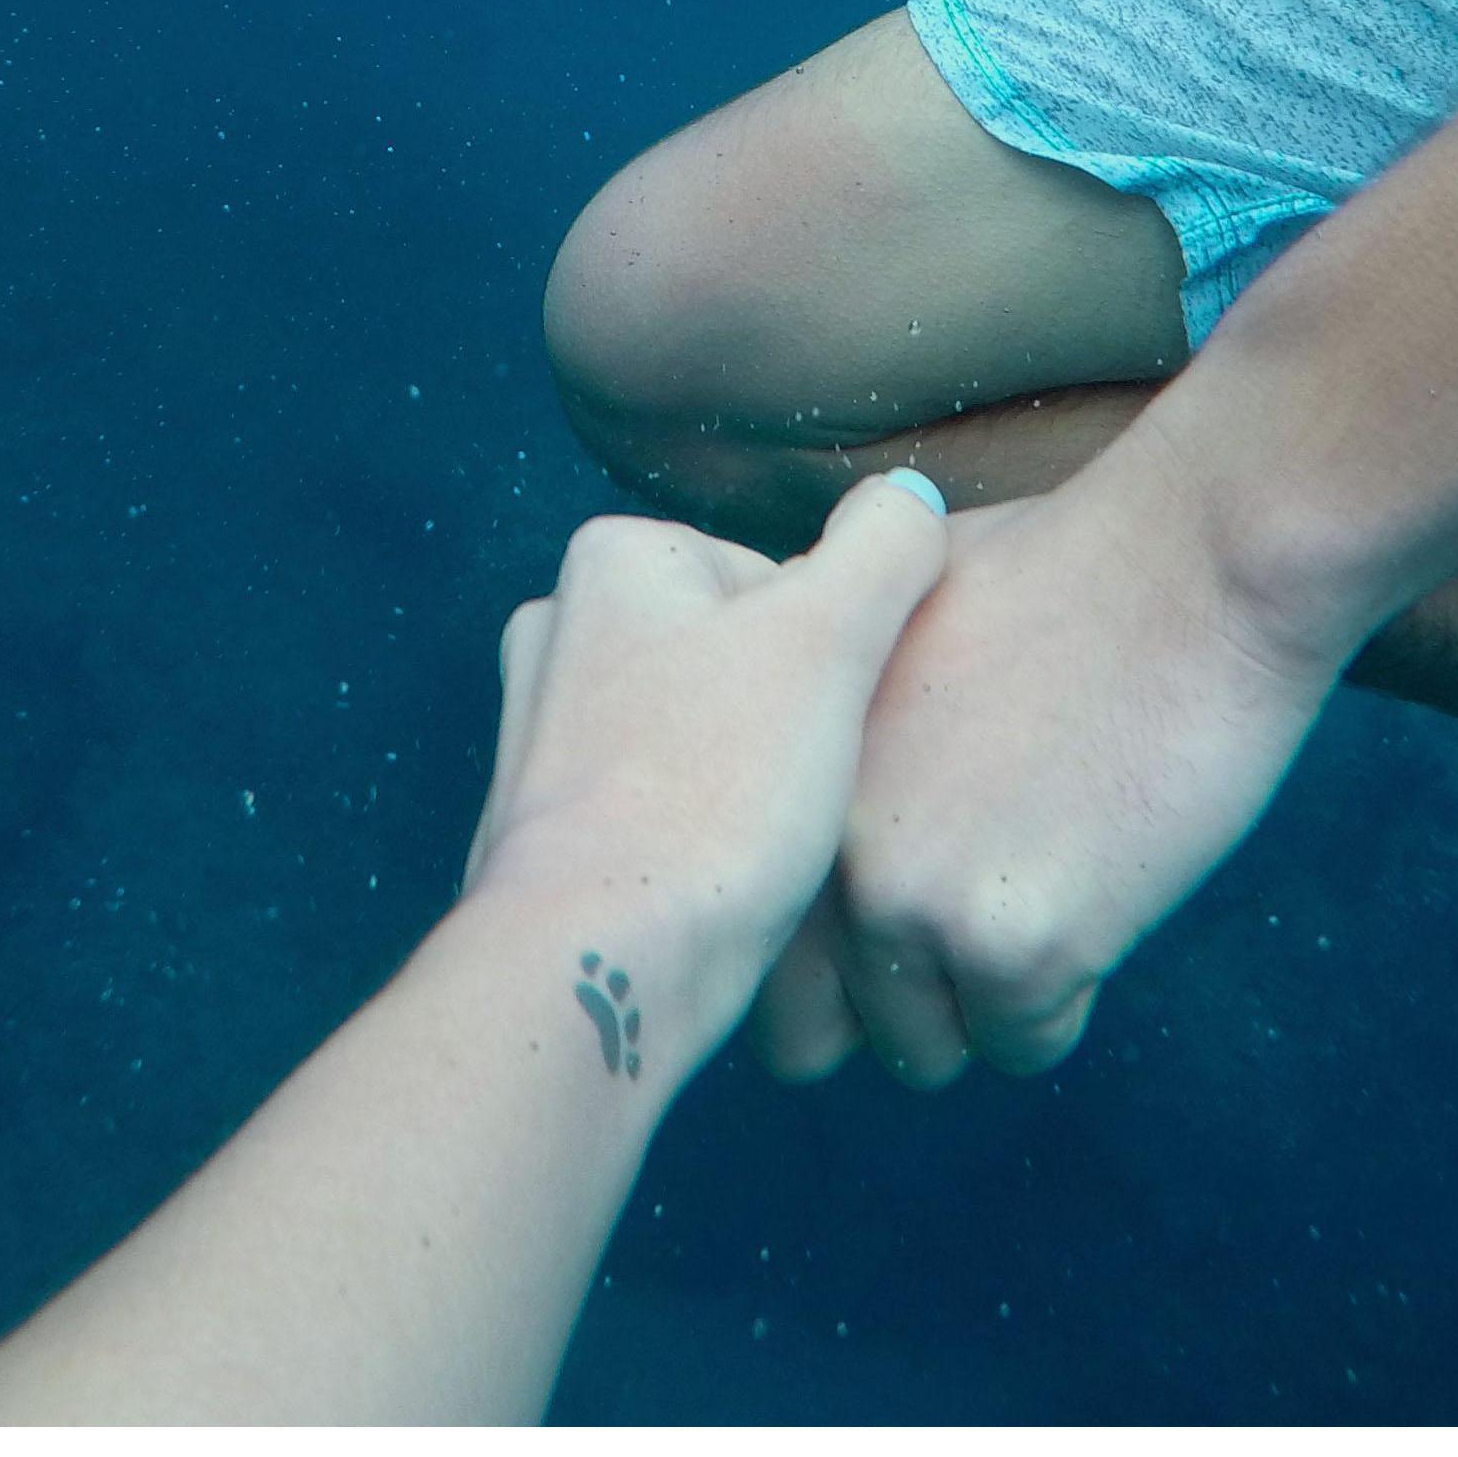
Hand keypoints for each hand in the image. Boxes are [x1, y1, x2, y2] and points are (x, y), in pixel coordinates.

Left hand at [456, 474, 948, 1087]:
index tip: (834, 730)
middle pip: (748, 660)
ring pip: (714, 741)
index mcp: (616, 558)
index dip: (842, 662)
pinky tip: (725, 885)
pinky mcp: (553, 826)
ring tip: (765, 846)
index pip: (788, 586)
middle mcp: (560, 628)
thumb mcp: (831, 638)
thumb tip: (913, 495)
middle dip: (795, 726)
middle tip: (807, 794)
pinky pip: (668, 813)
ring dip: (755, 791)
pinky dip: (706, 843)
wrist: (604, 961)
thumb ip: (886, 546)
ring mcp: (544, 733)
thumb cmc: (714, 790)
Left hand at [754, 461, 1357, 1088]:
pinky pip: (1025, 1042)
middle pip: (817, 1031)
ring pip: (926, 1047)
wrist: (1191, 563)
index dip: (822, 951)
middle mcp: (815, 841)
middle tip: (976, 913)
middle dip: (888, 995)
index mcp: (777, 764)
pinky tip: (1104, 885)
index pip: (752, 947)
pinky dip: (1070, 992)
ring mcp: (908, 898)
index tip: (890, 913)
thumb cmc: (1067, 564)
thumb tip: (812, 765)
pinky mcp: (1014, 945)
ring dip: (985, 996)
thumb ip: (834, 703)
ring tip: (1050, 878)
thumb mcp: (891, 609)